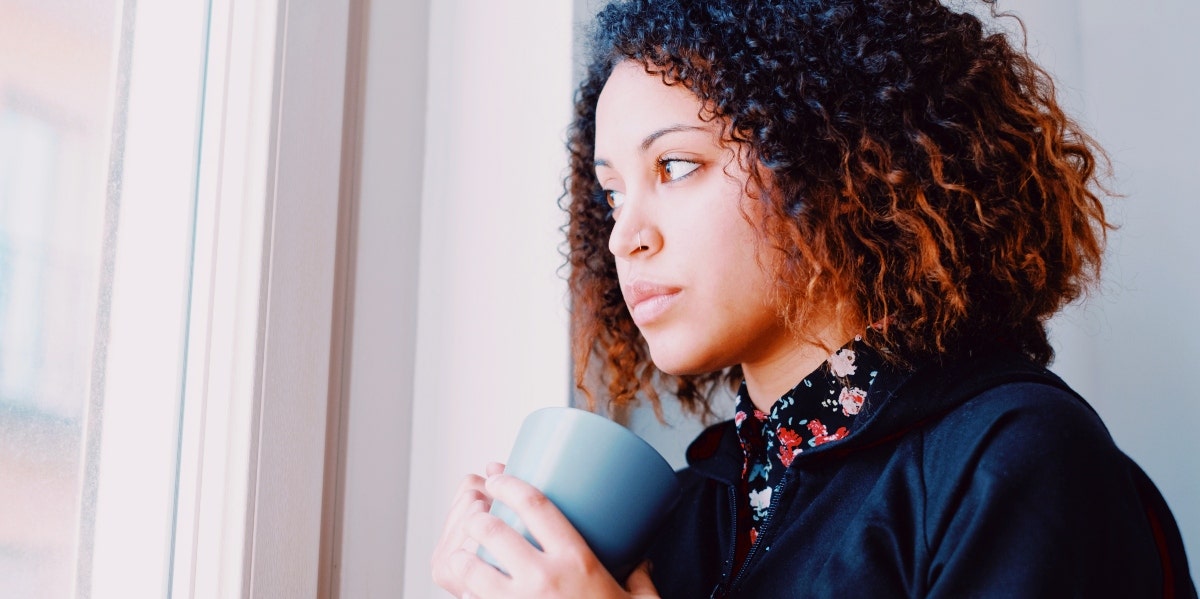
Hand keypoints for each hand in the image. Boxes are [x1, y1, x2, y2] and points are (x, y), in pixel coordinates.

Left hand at [435, 471, 659, 597]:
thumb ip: (639, 577)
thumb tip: (643, 564)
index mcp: (577, 561)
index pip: (536, 506)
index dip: (510, 484)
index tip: (497, 477)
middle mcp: (544, 579)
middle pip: (494, 532)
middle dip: (477, 518)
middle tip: (477, 517)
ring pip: (471, 570)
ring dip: (461, 557)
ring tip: (462, 555)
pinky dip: (466, 595)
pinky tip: (469, 592)